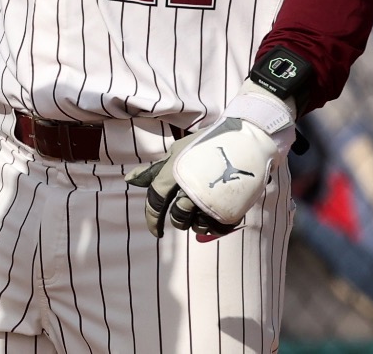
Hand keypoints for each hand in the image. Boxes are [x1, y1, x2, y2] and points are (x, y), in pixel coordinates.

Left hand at [126, 114, 280, 240]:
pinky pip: (215, 228)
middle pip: (177, 217)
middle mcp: (188, 187)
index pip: (155, 202)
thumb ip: (154, 169)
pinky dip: (212, 228)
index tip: (156, 232)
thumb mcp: (176, 151)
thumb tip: (130, 180)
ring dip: (195, 225)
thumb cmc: (205, 144)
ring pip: (195, 225)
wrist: (243, 140)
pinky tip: (212, 220)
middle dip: (177, 220)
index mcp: (173, 173)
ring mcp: (209, 198)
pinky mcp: (229, 206)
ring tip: (199, 214)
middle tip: (183, 215)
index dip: (152, 219)